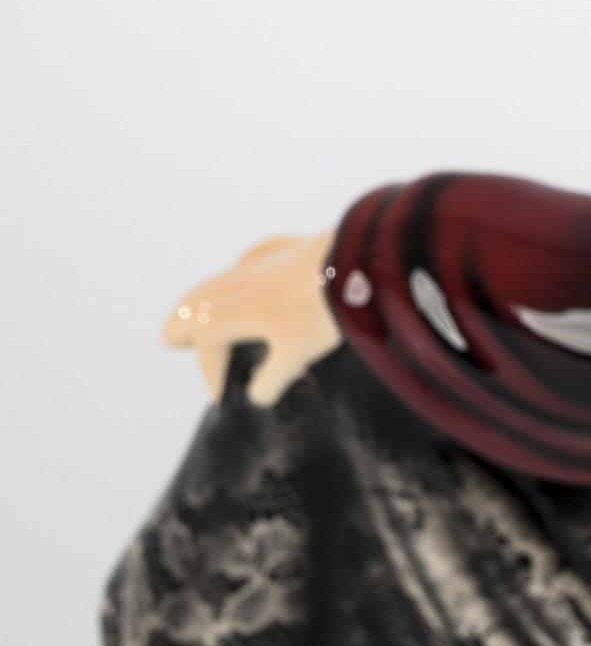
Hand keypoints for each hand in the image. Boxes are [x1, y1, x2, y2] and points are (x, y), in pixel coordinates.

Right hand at [161, 230, 342, 405]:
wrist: (360, 261)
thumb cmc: (325, 310)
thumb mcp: (296, 354)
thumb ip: (271, 380)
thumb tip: (257, 396)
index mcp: (232, 311)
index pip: (206, 344)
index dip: (211, 373)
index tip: (224, 396)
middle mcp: (238, 283)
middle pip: (193, 303)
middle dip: (183, 324)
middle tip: (174, 339)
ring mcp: (261, 263)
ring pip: (218, 279)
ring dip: (204, 298)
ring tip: (193, 309)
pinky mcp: (287, 248)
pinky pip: (252, 259)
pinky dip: (240, 271)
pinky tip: (244, 267)